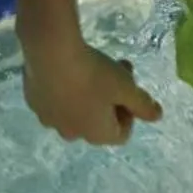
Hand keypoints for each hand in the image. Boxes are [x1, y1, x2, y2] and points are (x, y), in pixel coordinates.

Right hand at [21, 36, 163, 145]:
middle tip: (120, 70)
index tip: (131, 90)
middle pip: (99, 122)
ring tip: (99, 64)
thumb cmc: (95, 76)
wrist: (50, 57)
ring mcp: (49, 120)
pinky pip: (59, 101)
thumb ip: (143, 105)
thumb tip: (157, 117)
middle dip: (113, 98)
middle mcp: (71, 134)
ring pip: (79, 110)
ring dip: (93, 93)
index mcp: (95, 134)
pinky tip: (72, 67)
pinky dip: (70, 89)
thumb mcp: (126, 88)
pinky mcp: (35, 104)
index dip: (131, 113)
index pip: (121, 135)